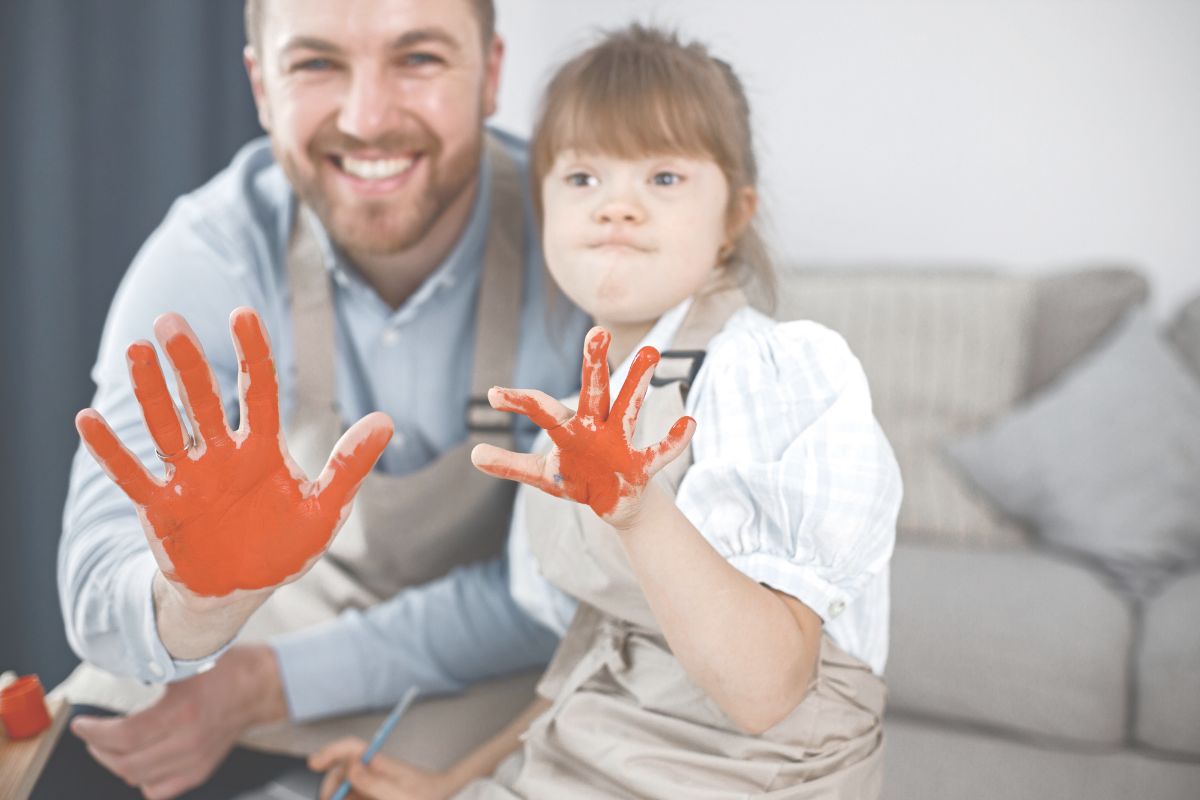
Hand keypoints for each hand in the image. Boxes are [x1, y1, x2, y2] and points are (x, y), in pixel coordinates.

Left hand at [70, 645, 286, 799]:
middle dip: (99, 748)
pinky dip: (141, 778)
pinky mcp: (201, 770)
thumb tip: (116, 667)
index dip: (94, 733)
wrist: (262, 686)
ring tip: (110, 746)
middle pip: (126, 763)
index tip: (80, 724)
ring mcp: (196, 761)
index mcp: (183, 713)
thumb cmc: (228, 667)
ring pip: (138, 778)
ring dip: (117, 764)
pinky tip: (138, 760)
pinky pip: (159, 789)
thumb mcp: (186, 659)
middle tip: (92, 733)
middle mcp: (189, 743)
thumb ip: (151, 666)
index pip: (124, 736)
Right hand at [75, 307, 393, 599]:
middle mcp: (221, 455)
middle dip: (189, 363)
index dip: (252, 354)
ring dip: (151, 393)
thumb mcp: (324, 509)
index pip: (259, 391)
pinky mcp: (160, 508)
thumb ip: (349, 466)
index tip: (242, 314)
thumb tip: (386, 421)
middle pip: (203, 400)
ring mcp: (188, 478)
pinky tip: (87, 419)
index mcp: (262, 449)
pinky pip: (132, 475)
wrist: (240, 589)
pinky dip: (111, 452)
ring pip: (166, 427)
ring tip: (137, 352)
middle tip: (171, 322)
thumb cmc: (283, 545)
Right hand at [310, 738, 458, 799]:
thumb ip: (375, 782)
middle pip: (341, 771)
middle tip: (329, 799)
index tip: (314, 763)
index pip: (351, 747)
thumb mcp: (402, 796)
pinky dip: (348, 799)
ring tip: (340, 799)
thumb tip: (351, 766)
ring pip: (345, 788)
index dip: (330, 751)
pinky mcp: (373, 795)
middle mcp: (374, 771)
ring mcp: (373, 784)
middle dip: (331, 786)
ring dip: (339, 795)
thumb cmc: (428, 797)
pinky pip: (354, 796)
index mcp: (381, 763)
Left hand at [470, 326, 693, 527]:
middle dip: (594, 363)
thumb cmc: (578, 478)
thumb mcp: (543, 475)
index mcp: (571, 427)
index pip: (543, 408)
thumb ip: (512, 465)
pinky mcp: (640, 465)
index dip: (520, 401)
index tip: (493, 395)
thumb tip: (474, 455)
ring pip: (629, 408)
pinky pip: (659, 453)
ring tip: (651, 352)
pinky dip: (674, 441)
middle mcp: (597, 426)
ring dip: (638, 383)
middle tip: (597, 332)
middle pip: (594, 390)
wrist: (614, 502)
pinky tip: (688, 423)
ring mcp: (621, 442)